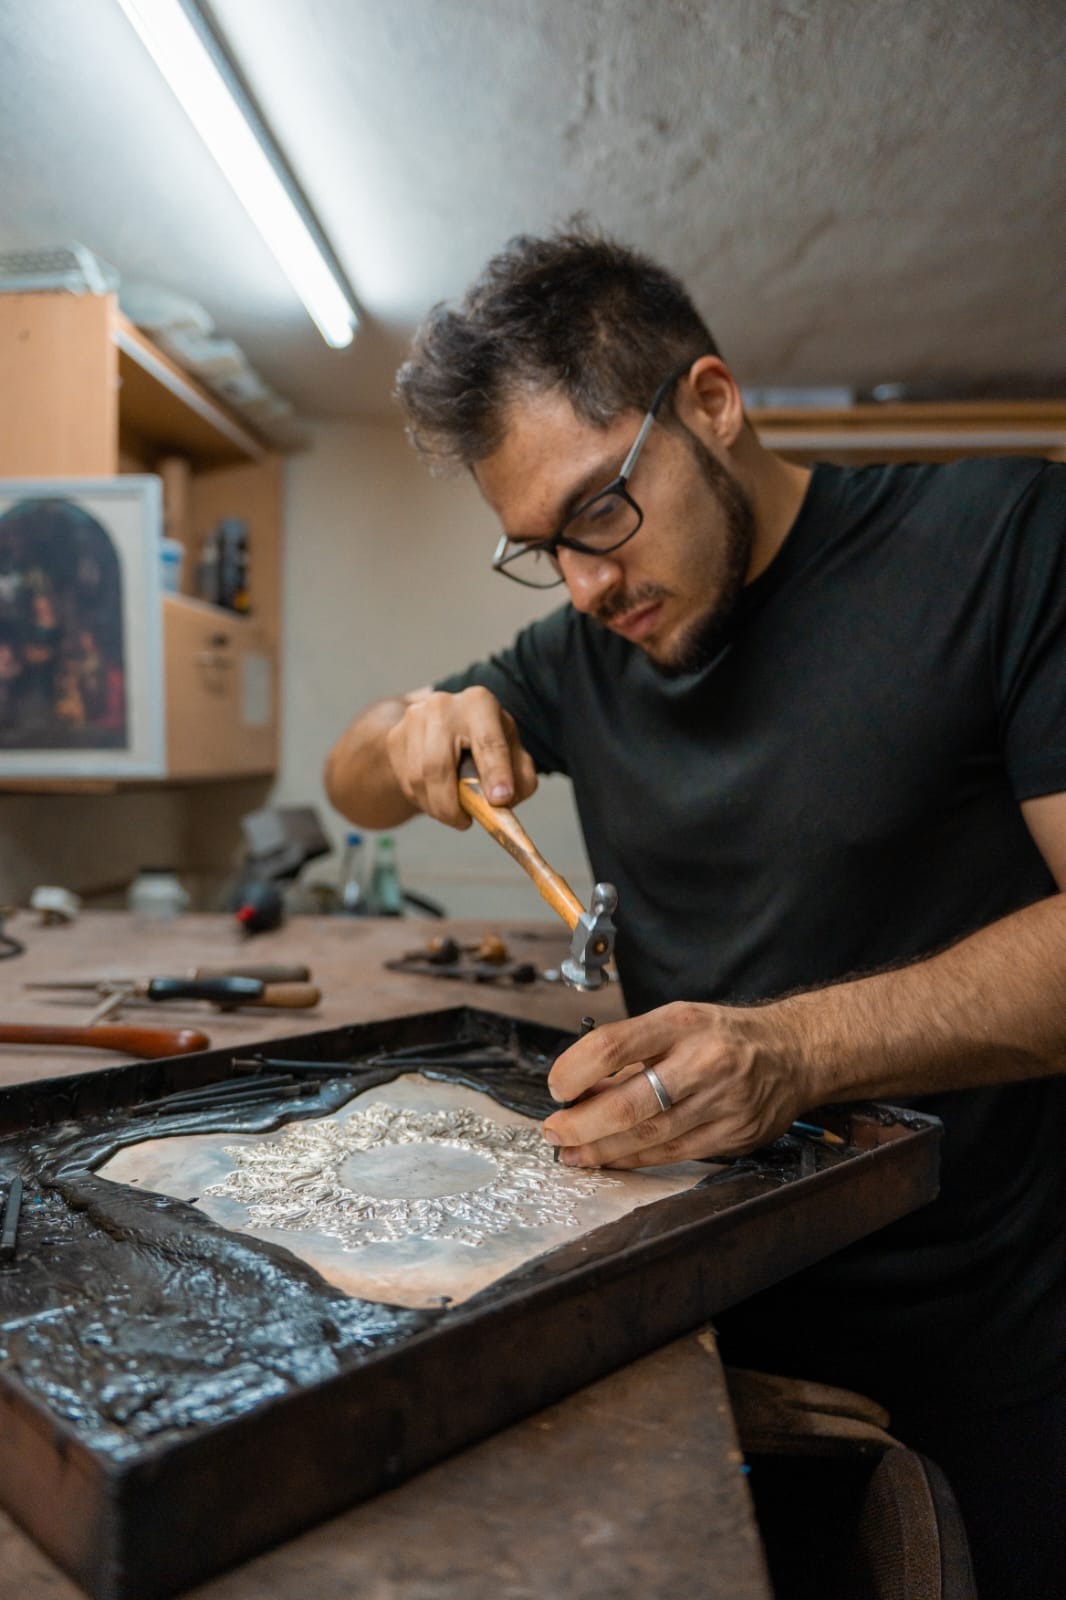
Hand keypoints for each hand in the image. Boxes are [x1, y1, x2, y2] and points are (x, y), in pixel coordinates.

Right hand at [384, 687, 537, 828]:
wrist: (447, 725)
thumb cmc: (487, 743)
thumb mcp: (514, 754)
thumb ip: (520, 778)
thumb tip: (504, 799)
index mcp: (480, 704)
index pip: (488, 742)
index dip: (495, 773)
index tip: (501, 800)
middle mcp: (443, 705)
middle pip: (438, 764)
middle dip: (450, 805)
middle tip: (465, 823)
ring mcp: (414, 719)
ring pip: (418, 778)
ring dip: (436, 807)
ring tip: (454, 815)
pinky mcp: (395, 737)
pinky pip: (406, 781)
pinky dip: (423, 800)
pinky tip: (437, 799)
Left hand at [542, 1001, 811, 1167]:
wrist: (793, 1054)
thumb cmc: (723, 1036)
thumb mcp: (678, 1021)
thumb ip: (631, 1049)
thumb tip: (578, 1086)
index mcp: (682, 1023)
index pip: (614, 1045)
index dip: (574, 1070)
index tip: (555, 1087)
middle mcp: (703, 1062)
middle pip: (629, 1103)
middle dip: (581, 1124)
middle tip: (553, 1131)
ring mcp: (722, 1103)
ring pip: (649, 1136)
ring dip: (601, 1149)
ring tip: (571, 1153)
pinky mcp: (733, 1135)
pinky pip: (673, 1155)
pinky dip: (634, 1159)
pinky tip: (609, 1159)